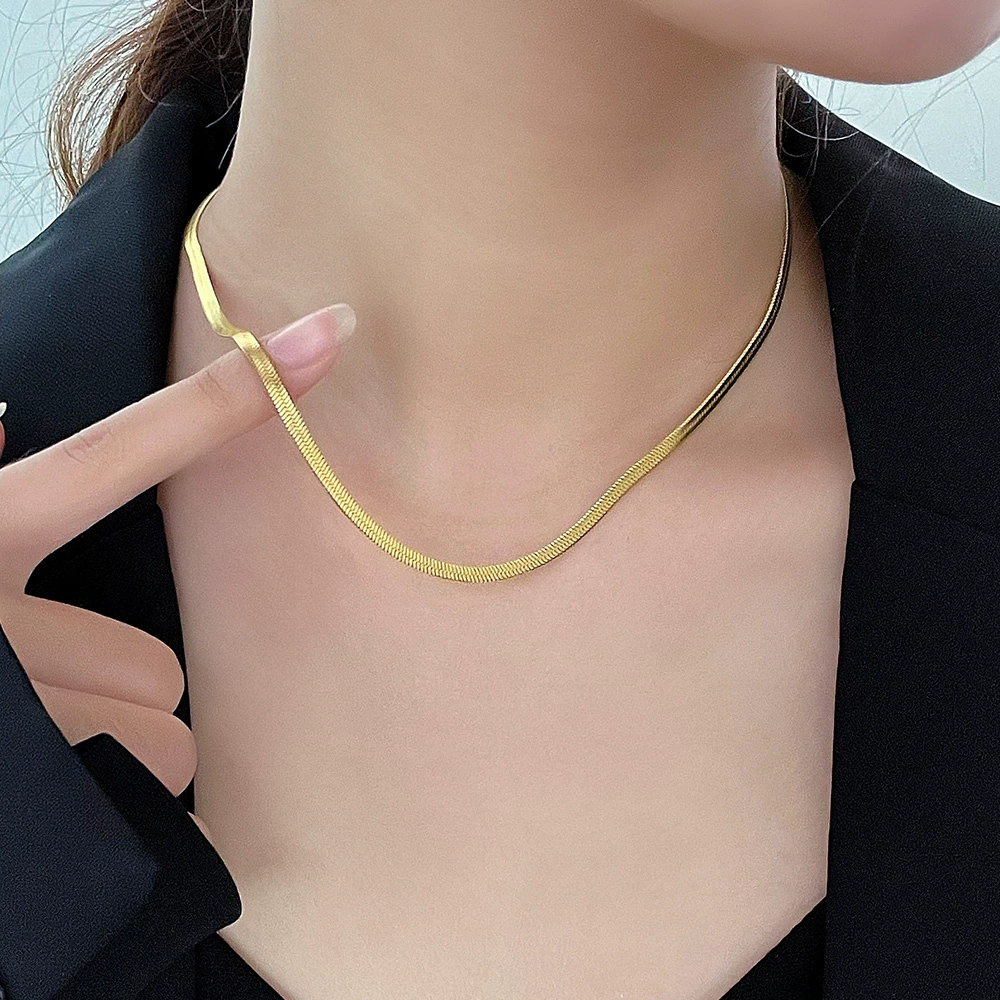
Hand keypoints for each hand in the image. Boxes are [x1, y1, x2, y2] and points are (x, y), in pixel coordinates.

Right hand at [0, 302, 354, 843]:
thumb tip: (10, 424)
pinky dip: (110, 800)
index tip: (331, 331)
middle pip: (162, 661)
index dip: (233, 394)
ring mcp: (19, 715)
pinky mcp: (39, 797)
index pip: (126, 450)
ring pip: (163, 734)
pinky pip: (145, 791)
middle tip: (33, 693)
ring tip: (31, 750)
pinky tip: (47, 801)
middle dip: (113, 686)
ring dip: (112, 747)